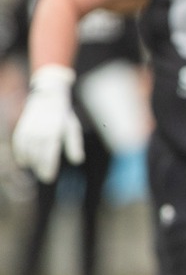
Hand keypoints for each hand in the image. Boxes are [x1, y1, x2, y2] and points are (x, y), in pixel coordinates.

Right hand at [11, 65, 82, 182]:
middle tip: (45, 177)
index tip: (49, 177)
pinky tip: (24, 162)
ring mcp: (29, 129)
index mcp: (53, 131)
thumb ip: (74, 145)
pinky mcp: (21, 127)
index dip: (48, 166)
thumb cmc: (63, 116)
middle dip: (40, 167)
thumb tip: (77, 161)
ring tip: (37, 169)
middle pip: (37, 154)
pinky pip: (18, 143)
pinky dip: (20, 154)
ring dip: (31, 162)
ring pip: (27, 150)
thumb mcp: (72, 129)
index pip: (49, 153)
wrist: (47, 97)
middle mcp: (39, 131)